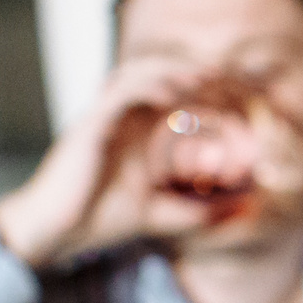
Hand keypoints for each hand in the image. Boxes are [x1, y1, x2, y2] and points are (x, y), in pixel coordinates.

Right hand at [0, 59, 237, 267]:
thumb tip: (245, 210)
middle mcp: (119, 119)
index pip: (168, 94)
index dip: (199, 86)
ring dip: (167, 70)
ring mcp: (103, 120)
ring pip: (134, 74)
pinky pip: (117, 95)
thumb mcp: (163, 214)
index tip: (233, 90)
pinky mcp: (89, 128)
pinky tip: (169, 95)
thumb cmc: (101, 220)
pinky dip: (143, 88)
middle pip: (152, 74)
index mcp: (136, 132)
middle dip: (186, 69)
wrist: (57, 233)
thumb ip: (201, 210)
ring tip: (198, 77)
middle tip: (220, 74)